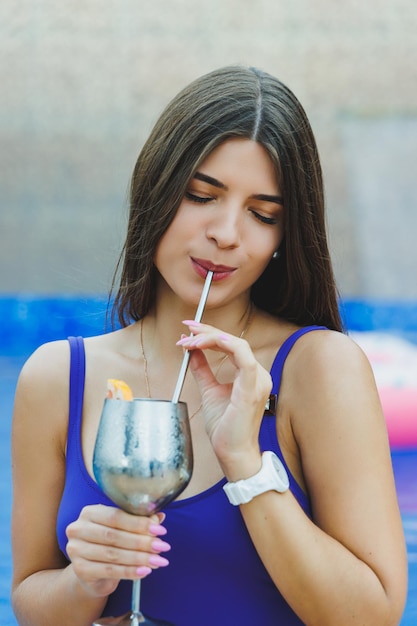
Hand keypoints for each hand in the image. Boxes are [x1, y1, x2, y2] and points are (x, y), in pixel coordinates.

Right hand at [66, 505, 168, 597]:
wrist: (92, 570)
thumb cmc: (109, 542)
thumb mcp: (123, 528)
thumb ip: (139, 521)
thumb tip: (158, 518)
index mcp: (90, 512)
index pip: (116, 516)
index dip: (139, 523)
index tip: (160, 530)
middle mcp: (78, 529)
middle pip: (114, 536)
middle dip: (142, 542)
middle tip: (162, 547)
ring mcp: (76, 550)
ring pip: (113, 554)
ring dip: (139, 558)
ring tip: (158, 560)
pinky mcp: (80, 570)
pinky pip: (109, 571)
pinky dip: (130, 571)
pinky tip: (145, 571)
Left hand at [178, 322, 271, 468]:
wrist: (233, 453)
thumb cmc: (225, 427)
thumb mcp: (209, 391)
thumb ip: (202, 370)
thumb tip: (191, 352)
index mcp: (250, 375)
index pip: (231, 345)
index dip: (209, 335)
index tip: (188, 332)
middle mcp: (258, 375)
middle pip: (233, 341)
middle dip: (208, 331)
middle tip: (188, 328)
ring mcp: (258, 381)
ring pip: (237, 345)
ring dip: (212, 338)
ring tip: (191, 339)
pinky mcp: (252, 389)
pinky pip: (244, 359)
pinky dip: (227, 346)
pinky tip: (210, 341)